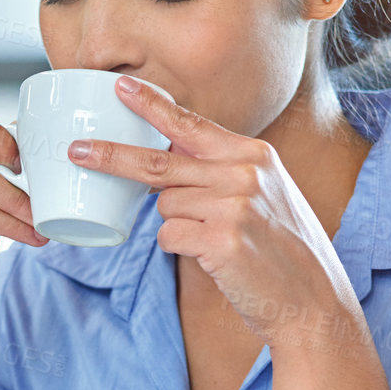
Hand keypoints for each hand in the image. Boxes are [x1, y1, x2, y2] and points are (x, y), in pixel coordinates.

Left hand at [66, 77, 353, 347]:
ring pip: (165, 206)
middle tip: (76, 152)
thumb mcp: (266, 195)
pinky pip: (170, 236)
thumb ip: (224, 173)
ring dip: (179, 225)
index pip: (191, 124)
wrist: (314, 302)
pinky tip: (215, 258)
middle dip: (112, 157)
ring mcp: (233, 205)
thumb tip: (169, 165)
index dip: (150, 104)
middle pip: (159, 162)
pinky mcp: (222, 240)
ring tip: (217, 241)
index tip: (119, 87)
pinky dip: (181, 248)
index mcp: (254, 155)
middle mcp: (244, 173)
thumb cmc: (285, 252)